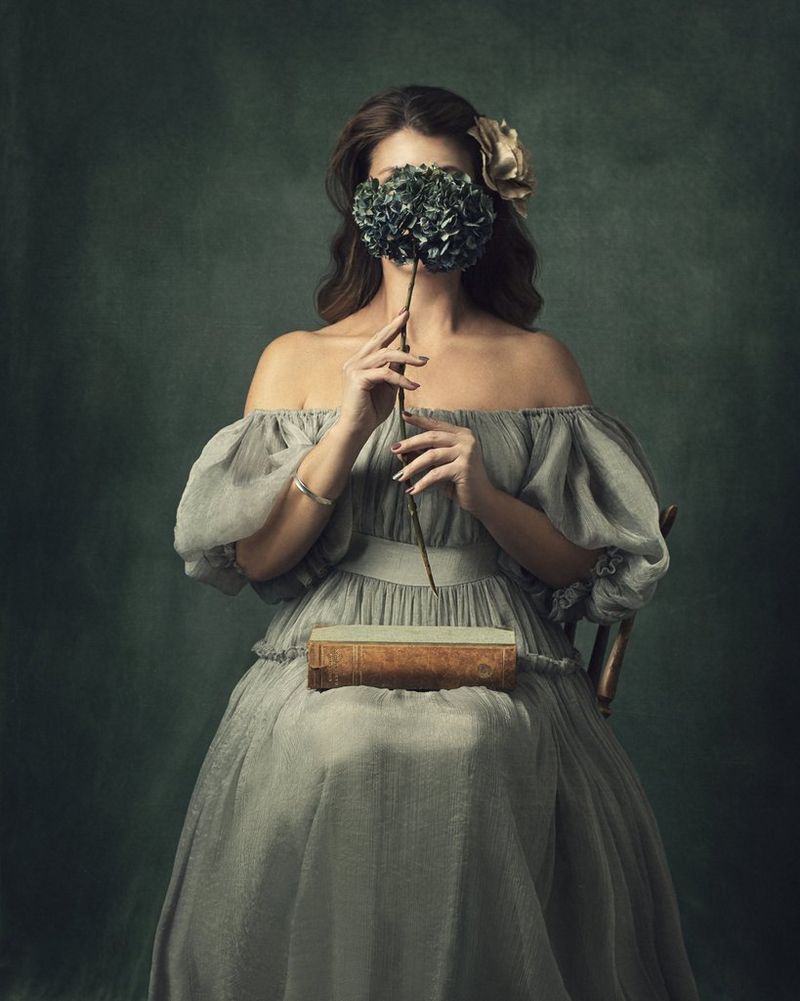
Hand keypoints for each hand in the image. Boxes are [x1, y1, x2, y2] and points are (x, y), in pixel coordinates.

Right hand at [337, 309, 428, 437]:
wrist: (357, 429)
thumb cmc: (371, 411)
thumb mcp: (388, 387)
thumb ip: (395, 369)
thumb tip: (407, 351)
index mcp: (360, 362)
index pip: (377, 340)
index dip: (390, 326)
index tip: (403, 313)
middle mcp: (354, 362)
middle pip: (378, 340)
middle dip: (394, 326)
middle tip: (407, 315)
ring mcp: (353, 369)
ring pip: (385, 355)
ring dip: (407, 358)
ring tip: (423, 363)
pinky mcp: (358, 379)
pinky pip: (385, 373)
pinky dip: (401, 379)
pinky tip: (413, 387)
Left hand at [388, 412, 495, 513]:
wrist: (482, 499)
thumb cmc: (460, 481)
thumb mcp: (440, 466)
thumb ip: (425, 455)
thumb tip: (402, 451)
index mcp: (461, 434)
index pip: (436, 425)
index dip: (419, 420)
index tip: (403, 415)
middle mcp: (465, 439)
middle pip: (431, 437)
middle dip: (410, 443)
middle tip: (393, 449)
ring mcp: (466, 452)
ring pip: (431, 456)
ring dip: (412, 467)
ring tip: (400, 476)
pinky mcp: (464, 467)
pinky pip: (436, 474)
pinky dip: (422, 483)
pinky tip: (412, 490)